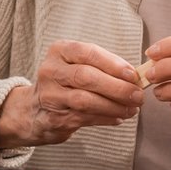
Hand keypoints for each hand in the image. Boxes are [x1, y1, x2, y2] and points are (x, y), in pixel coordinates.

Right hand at [0, 40, 144, 149]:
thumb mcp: (77, 65)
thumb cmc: (65, 83)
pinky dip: (105, 118)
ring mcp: (49, 96)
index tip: (133, 75)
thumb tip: (135, 77)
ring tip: (132, 109)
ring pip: (85, 100)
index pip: (88, 53)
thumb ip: (103, 68)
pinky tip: (118, 117)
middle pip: (86, 77)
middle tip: (137, 95)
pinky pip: (84, 118)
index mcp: (59, 51)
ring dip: (113, 106)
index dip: (113, 64)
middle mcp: (50, 71)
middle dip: (116, 87)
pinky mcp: (53, 118)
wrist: (33, 109)